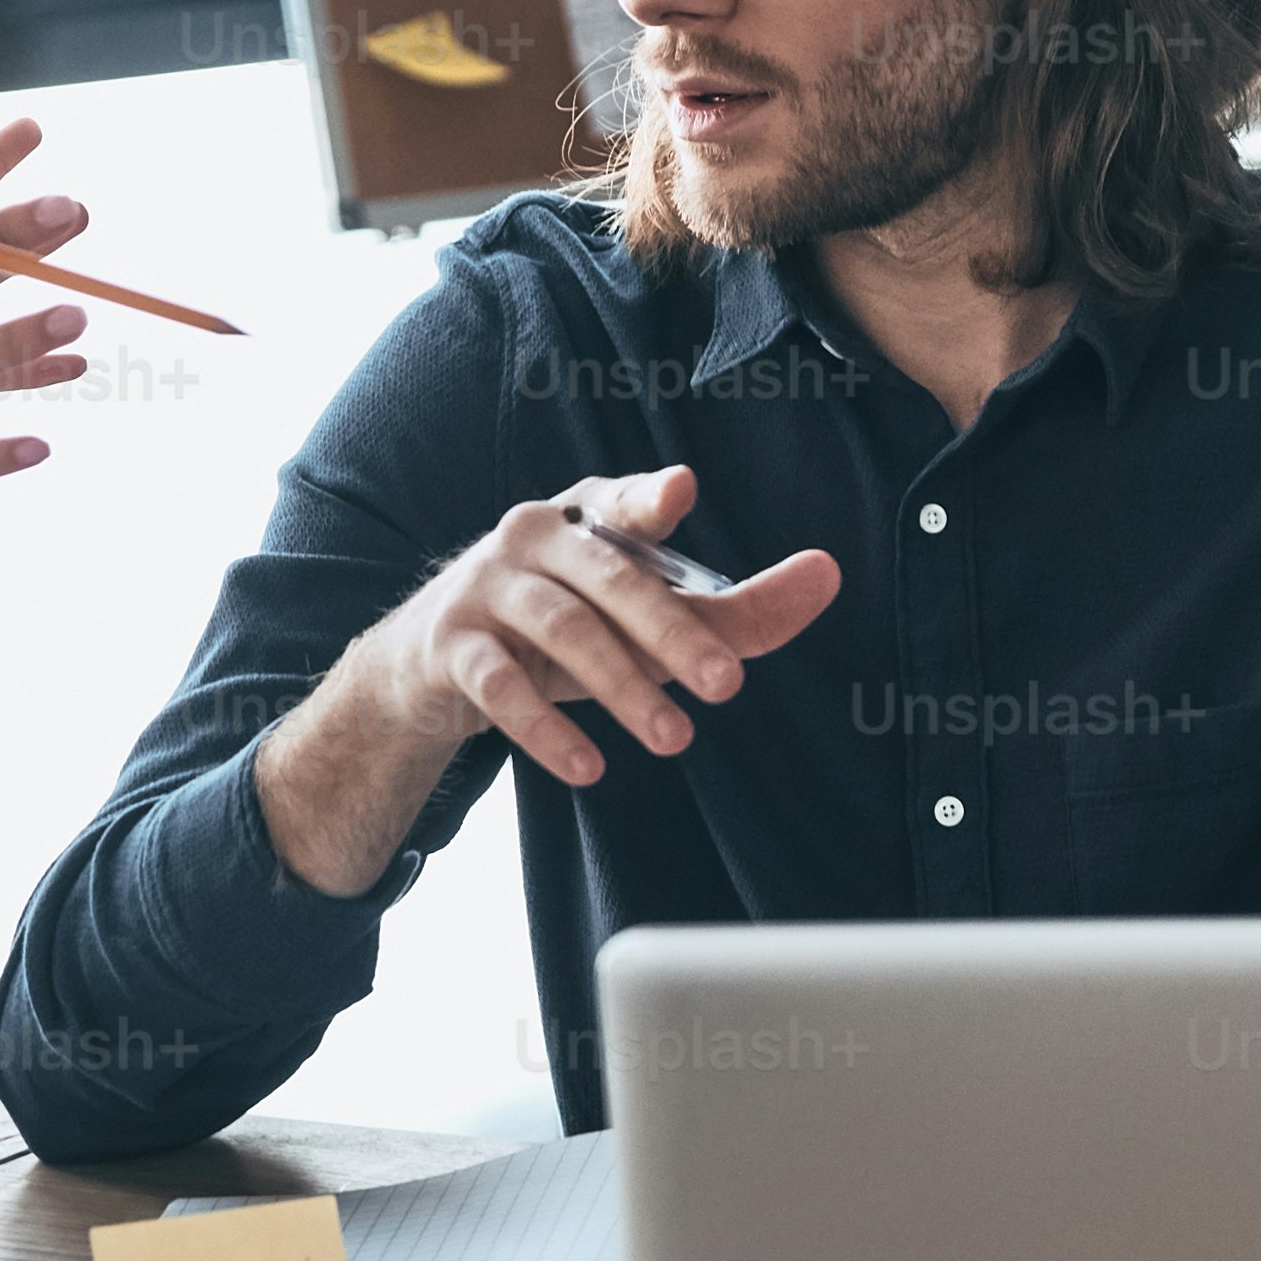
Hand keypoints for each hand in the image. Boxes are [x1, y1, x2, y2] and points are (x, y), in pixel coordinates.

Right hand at [354, 462, 841, 793]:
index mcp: (587, 517)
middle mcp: (533, 536)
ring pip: (562, 630)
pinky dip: (544, 728)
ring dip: (622, 687)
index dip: (649, 498)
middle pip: (610, 578)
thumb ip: (736, 608)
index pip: (623, 501)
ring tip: (675, 739)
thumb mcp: (645, 621)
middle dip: (673, 632)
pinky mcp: (450, 644)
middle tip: (728, 686)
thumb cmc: (560, 632)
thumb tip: (829, 575)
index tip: (679, 492)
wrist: (431, 668)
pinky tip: (587, 768)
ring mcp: (487, 587)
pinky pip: (499, 684)